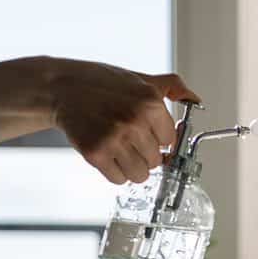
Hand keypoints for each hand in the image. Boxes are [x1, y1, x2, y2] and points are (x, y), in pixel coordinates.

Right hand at [47, 58, 199, 183]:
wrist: (62, 87)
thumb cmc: (102, 83)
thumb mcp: (141, 79)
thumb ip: (172, 87)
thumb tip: (196, 101)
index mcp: (150, 103)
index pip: (170, 141)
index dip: (158, 138)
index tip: (147, 133)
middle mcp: (134, 122)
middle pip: (157, 161)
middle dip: (145, 154)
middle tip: (129, 139)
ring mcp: (114, 139)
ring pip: (140, 174)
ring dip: (132, 167)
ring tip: (120, 149)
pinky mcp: (95, 153)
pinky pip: (119, 179)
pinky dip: (115, 172)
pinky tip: (108, 155)